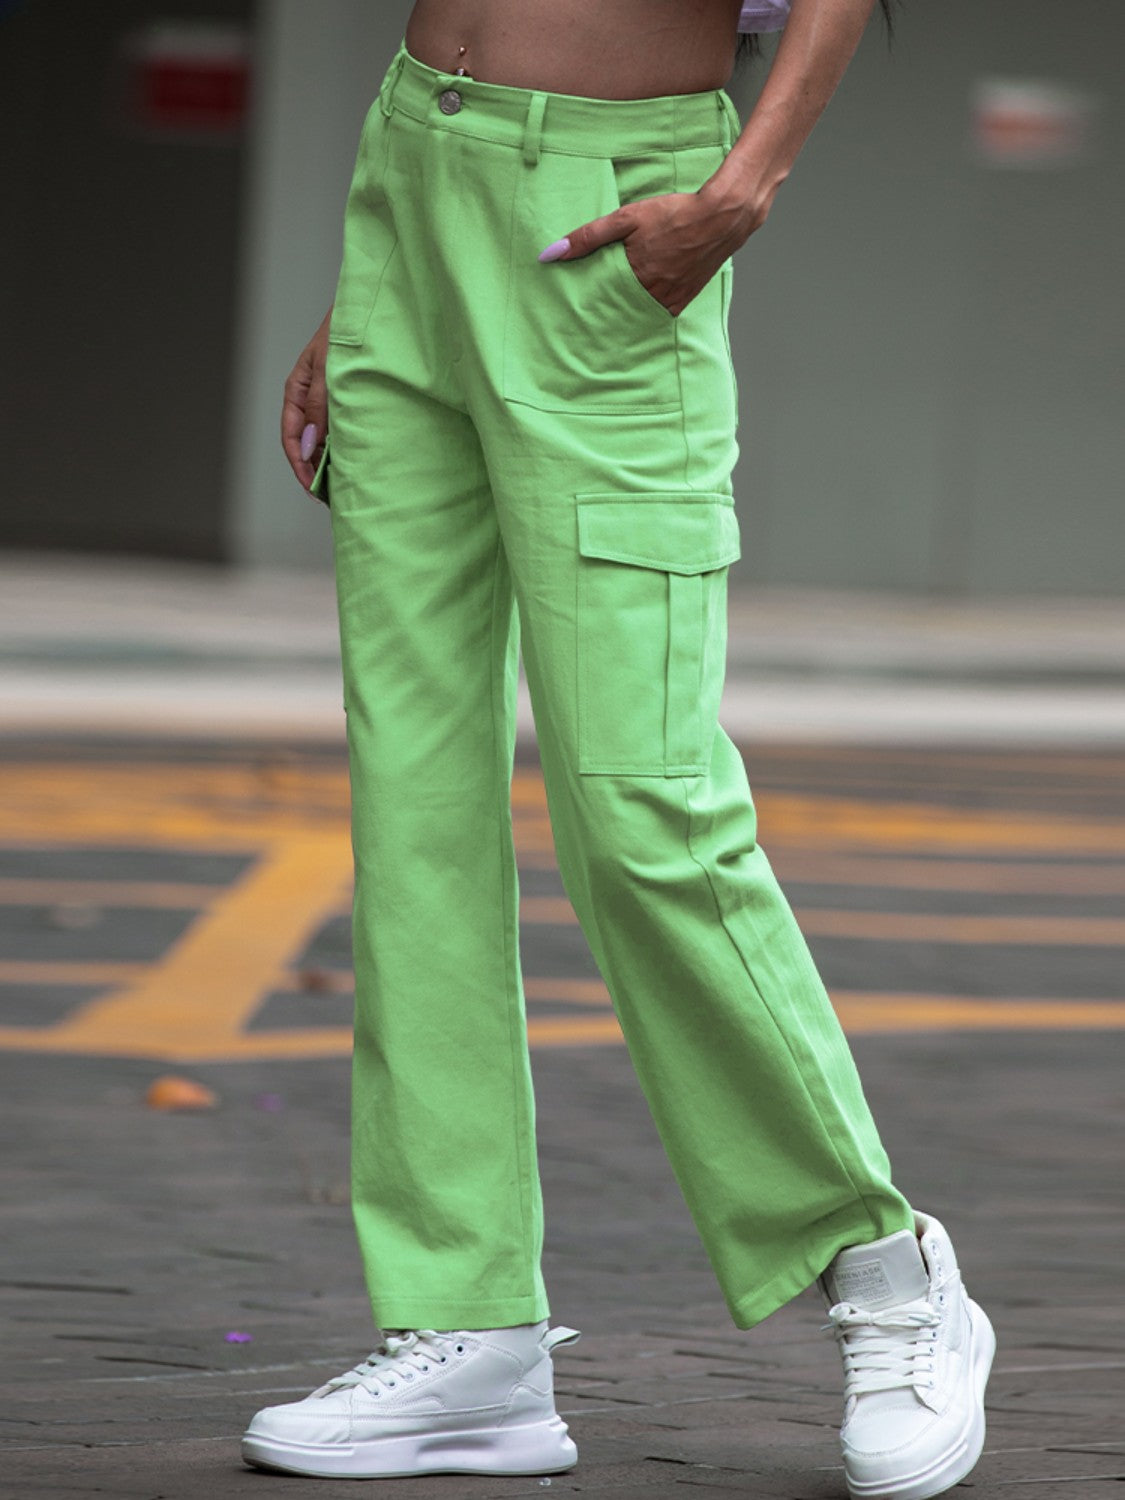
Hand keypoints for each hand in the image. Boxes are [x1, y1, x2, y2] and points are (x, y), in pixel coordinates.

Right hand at [281, 308, 331, 490]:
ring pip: (320, 438)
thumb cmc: (341, 334)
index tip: (311, 487)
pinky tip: (349, 460)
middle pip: (304, 443)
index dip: (299, 464)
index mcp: (296, 391)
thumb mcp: (327, 371)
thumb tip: (312, 444)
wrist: (362, 313)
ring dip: (326, 461)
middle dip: (312, 470)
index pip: (291, 437)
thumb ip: (319, 406)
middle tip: (327, 495)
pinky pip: (335, 428)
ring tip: (338, 484)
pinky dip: (339, 446)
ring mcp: (323, 400)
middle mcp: (307, 398)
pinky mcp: (340, 399)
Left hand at [539, 185, 758, 316]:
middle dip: (604, 315)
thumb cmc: (674, 213)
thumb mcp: (626, 219)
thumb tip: (551, 254)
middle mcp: (654, 295)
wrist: (723, 217)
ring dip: (626, 313)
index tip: (572, 317)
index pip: (600, 304)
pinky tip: (639, 303)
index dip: (586, 310)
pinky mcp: (685, 298)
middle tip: (585, 323)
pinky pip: (660, 310)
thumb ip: (588, 237)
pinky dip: (648, 308)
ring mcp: (671, 299)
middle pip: (619, 312)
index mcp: (635, 278)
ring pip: (640, 313)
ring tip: (610, 313)